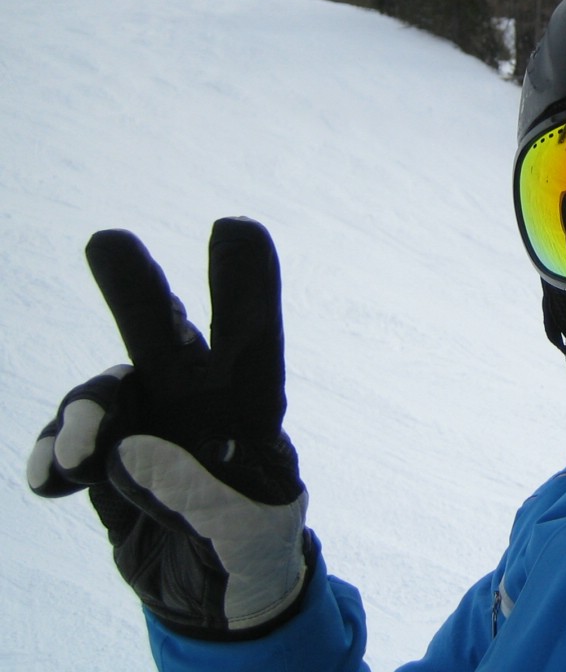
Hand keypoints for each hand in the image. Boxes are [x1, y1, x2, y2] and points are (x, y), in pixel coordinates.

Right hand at [27, 218, 311, 637]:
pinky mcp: (108, 462)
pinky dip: (50, 453)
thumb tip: (133, 447)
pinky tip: (50, 480)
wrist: (216, 597)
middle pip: (166, 337)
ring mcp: (150, 427)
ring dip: (86, 410)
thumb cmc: (253, 553)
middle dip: (137, 289)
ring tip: (74, 453)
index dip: (247, 286)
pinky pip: (67, 442)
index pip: (254, 339)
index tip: (237, 228)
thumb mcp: (250, 535)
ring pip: (108, 390)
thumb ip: (200, 494)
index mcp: (252, 412)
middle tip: (106, 241)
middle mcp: (199, 405)